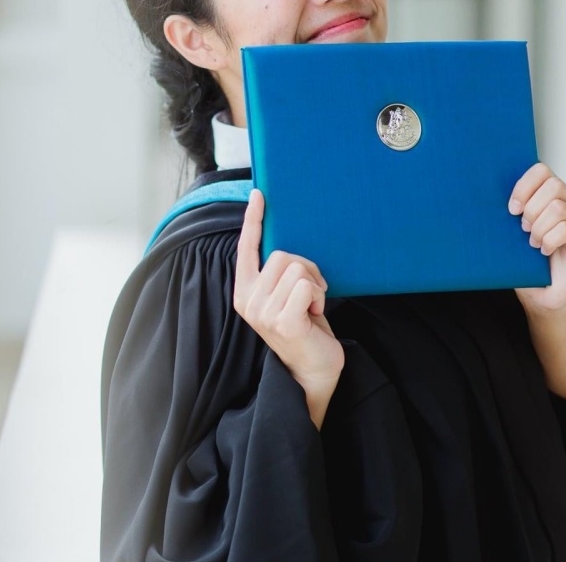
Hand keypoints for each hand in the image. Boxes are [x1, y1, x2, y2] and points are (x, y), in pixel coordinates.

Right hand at [234, 189, 343, 426]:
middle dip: (306, 269)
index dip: (253, 220)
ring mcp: (263, 312)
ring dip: (315, 285)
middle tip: (311, 296)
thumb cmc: (305, 330)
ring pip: (296, 268)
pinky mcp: (283, 322)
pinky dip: (320, 297)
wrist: (314, 370)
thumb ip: (279, 275)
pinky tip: (316, 316)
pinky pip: (307, 286)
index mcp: (245, 292)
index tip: (259, 195)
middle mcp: (248, 301)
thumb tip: (288, 246)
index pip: (246, 249)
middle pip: (282, 256)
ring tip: (312, 307)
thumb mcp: (285, 297)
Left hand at [508, 163, 565, 312]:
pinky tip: (544, 250)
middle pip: (554, 185)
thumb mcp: (510, 232)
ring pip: (559, 208)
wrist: (541, 292)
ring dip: (539, 228)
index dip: (523, 186)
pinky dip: (549, 240)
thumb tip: (480, 195)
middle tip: (523, 229)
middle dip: (532, 209)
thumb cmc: (524, 260)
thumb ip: (507, 212)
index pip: (542, 170)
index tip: (511, 209)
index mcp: (552, 196)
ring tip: (533, 243)